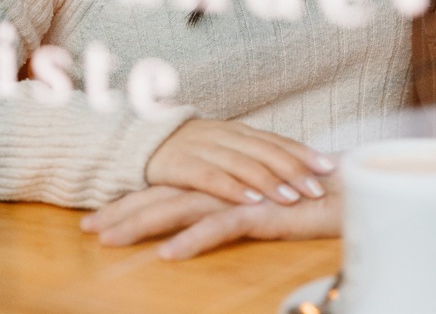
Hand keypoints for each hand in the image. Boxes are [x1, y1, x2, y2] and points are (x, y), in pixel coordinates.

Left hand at [81, 176, 342, 256]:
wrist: (348, 187)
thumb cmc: (301, 197)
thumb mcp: (254, 203)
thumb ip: (225, 205)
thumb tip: (194, 217)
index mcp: (217, 179)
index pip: (165, 188)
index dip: (130, 202)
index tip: (96, 218)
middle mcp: (221, 181)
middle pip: (162, 195)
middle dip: (122, 212)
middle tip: (87, 229)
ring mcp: (239, 194)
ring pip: (179, 207)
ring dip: (142, 224)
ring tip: (110, 239)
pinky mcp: (260, 210)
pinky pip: (219, 226)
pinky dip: (192, 239)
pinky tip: (167, 255)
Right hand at [143, 119, 334, 204]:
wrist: (140, 143)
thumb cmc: (190, 151)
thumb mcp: (225, 148)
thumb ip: (254, 156)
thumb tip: (297, 169)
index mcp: (238, 131)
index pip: (276, 140)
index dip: (303, 153)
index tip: (329, 167)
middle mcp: (225, 135)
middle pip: (265, 151)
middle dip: (294, 169)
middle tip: (318, 188)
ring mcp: (203, 148)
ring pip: (242, 163)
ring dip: (269, 181)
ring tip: (291, 197)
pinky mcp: (180, 164)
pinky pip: (209, 176)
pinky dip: (231, 188)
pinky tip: (249, 200)